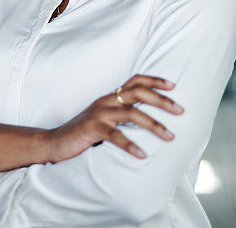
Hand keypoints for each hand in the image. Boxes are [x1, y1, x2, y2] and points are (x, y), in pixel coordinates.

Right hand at [43, 74, 183, 162]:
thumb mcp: (105, 119)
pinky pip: (115, 136)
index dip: (154, 80)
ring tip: (170, 136)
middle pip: (138, 93)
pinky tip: (142, 155)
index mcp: (110, 96)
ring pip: (132, 113)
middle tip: (181, 110)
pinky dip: (131, 145)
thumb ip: (122, 115)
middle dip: (162, 100)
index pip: (135, 80)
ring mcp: (99, 114)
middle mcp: (106, 101)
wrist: (54, 142)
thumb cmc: (83, 133)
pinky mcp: (92, 129)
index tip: (174, 86)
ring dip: (154, 125)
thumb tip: (149, 120)